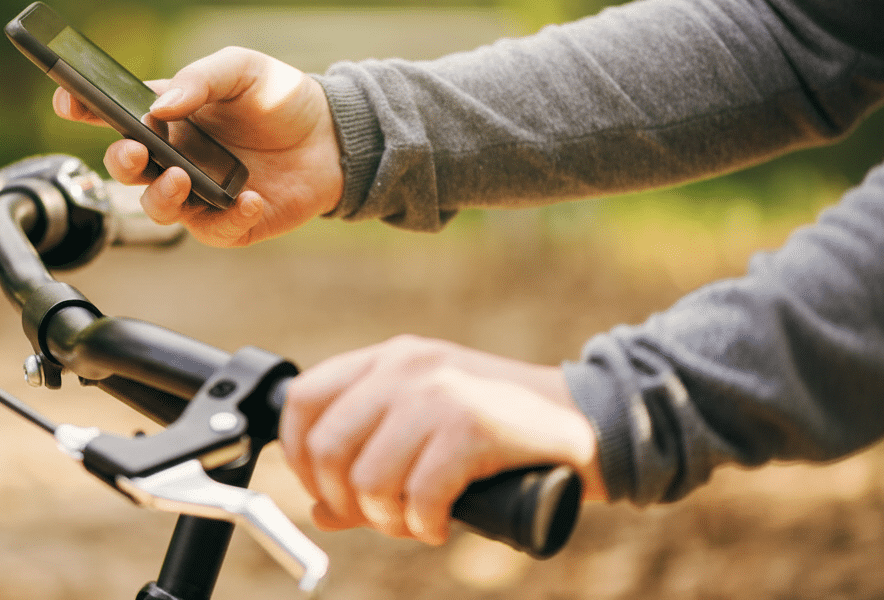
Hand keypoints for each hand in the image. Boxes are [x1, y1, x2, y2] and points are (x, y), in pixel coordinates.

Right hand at [53, 47, 342, 246]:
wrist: (334, 135)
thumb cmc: (279, 98)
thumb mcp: (242, 69)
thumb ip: (202, 78)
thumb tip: (162, 106)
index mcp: (165, 115)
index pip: (111, 114)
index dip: (81, 107)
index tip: (67, 100)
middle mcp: (173, 157)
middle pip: (126, 169)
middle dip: (121, 163)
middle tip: (137, 152)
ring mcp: (197, 193)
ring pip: (158, 207)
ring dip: (162, 196)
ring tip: (184, 177)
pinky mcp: (228, 223)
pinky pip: (214, 229)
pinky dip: (228, 217)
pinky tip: (248, 198)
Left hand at [278, 336, 603, 544]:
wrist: (586, 421)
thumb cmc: (500, 432)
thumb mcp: (424, 430)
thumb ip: (368, 460)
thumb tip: (317, 511)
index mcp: (387, 359)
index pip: (303, 399)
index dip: (299, 456)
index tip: (323, 490)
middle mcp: (406, 367)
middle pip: (326, 447)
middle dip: (344, 501)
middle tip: (378, 519)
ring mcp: (439, 392)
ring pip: (368, 479)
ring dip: (387, 521)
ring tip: (414, 523)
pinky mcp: (473, 426)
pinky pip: (420, 496)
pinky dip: (424, 526)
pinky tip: (441, 525)